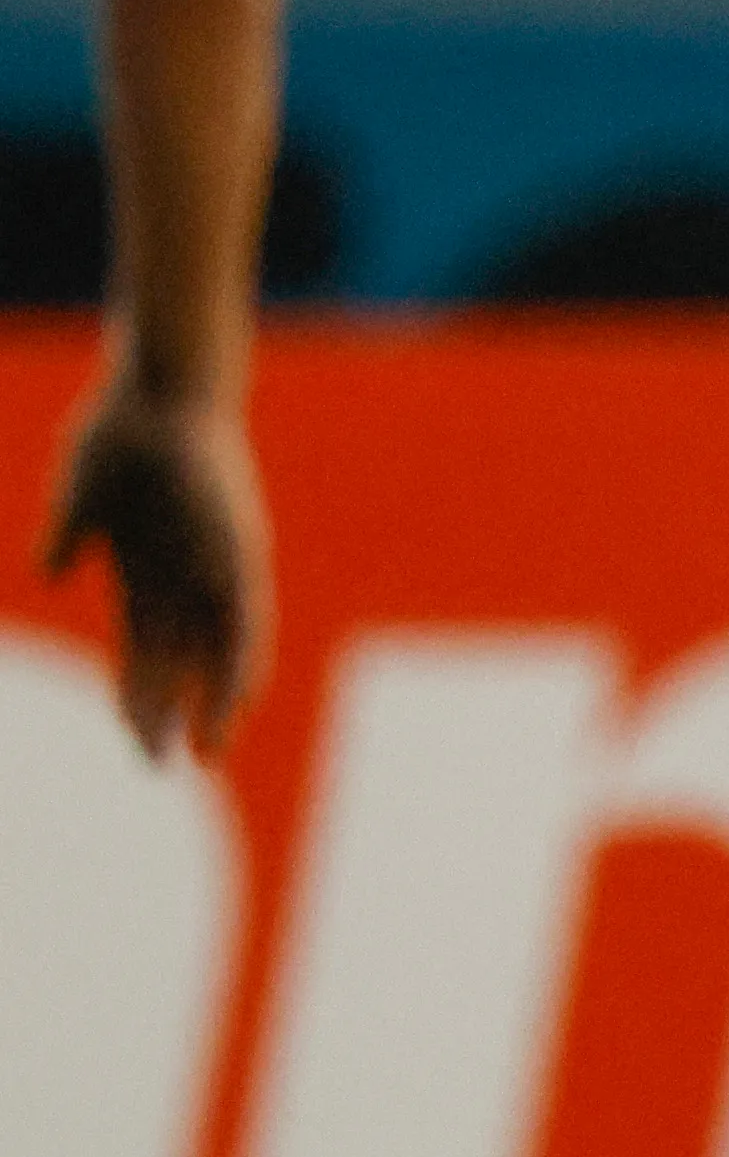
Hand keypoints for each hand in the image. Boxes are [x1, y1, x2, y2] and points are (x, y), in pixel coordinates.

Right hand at [39, 379, 271, 760]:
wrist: (159, 389)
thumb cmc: (121, 438)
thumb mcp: (82, 501)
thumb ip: (69, 541)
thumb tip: (51, 574)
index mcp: (147, 573)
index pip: (143, 651)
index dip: (138, 696)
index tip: (136, 743)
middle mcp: (189, 578)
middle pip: (180, 662)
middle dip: (171, 713)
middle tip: (164, 766)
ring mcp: (218, 566)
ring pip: (222, 651)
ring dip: (215, 702)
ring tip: (209, 752)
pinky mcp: (242, 551)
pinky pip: (247, 616)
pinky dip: (242, 659)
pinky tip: (240, 699)